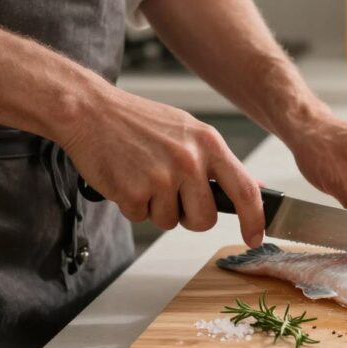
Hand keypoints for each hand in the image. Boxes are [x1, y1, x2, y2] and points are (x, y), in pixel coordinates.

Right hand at [58, 86, 264, 246]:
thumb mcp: (190, 131)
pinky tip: (127, 178)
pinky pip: (142, 218)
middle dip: (190, 217)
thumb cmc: (140, 122)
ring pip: (171, 222)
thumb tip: (255, 187)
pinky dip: (133, 205)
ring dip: (157, 209)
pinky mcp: (134, 192)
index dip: (255, 219)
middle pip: (205, 219)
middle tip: (171, 194)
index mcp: (209, 144)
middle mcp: (189, 161)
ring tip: (143, 176)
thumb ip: (220, 162)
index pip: (245, 190)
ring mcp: (161, 177)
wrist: (90, 110)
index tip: (255, 237)